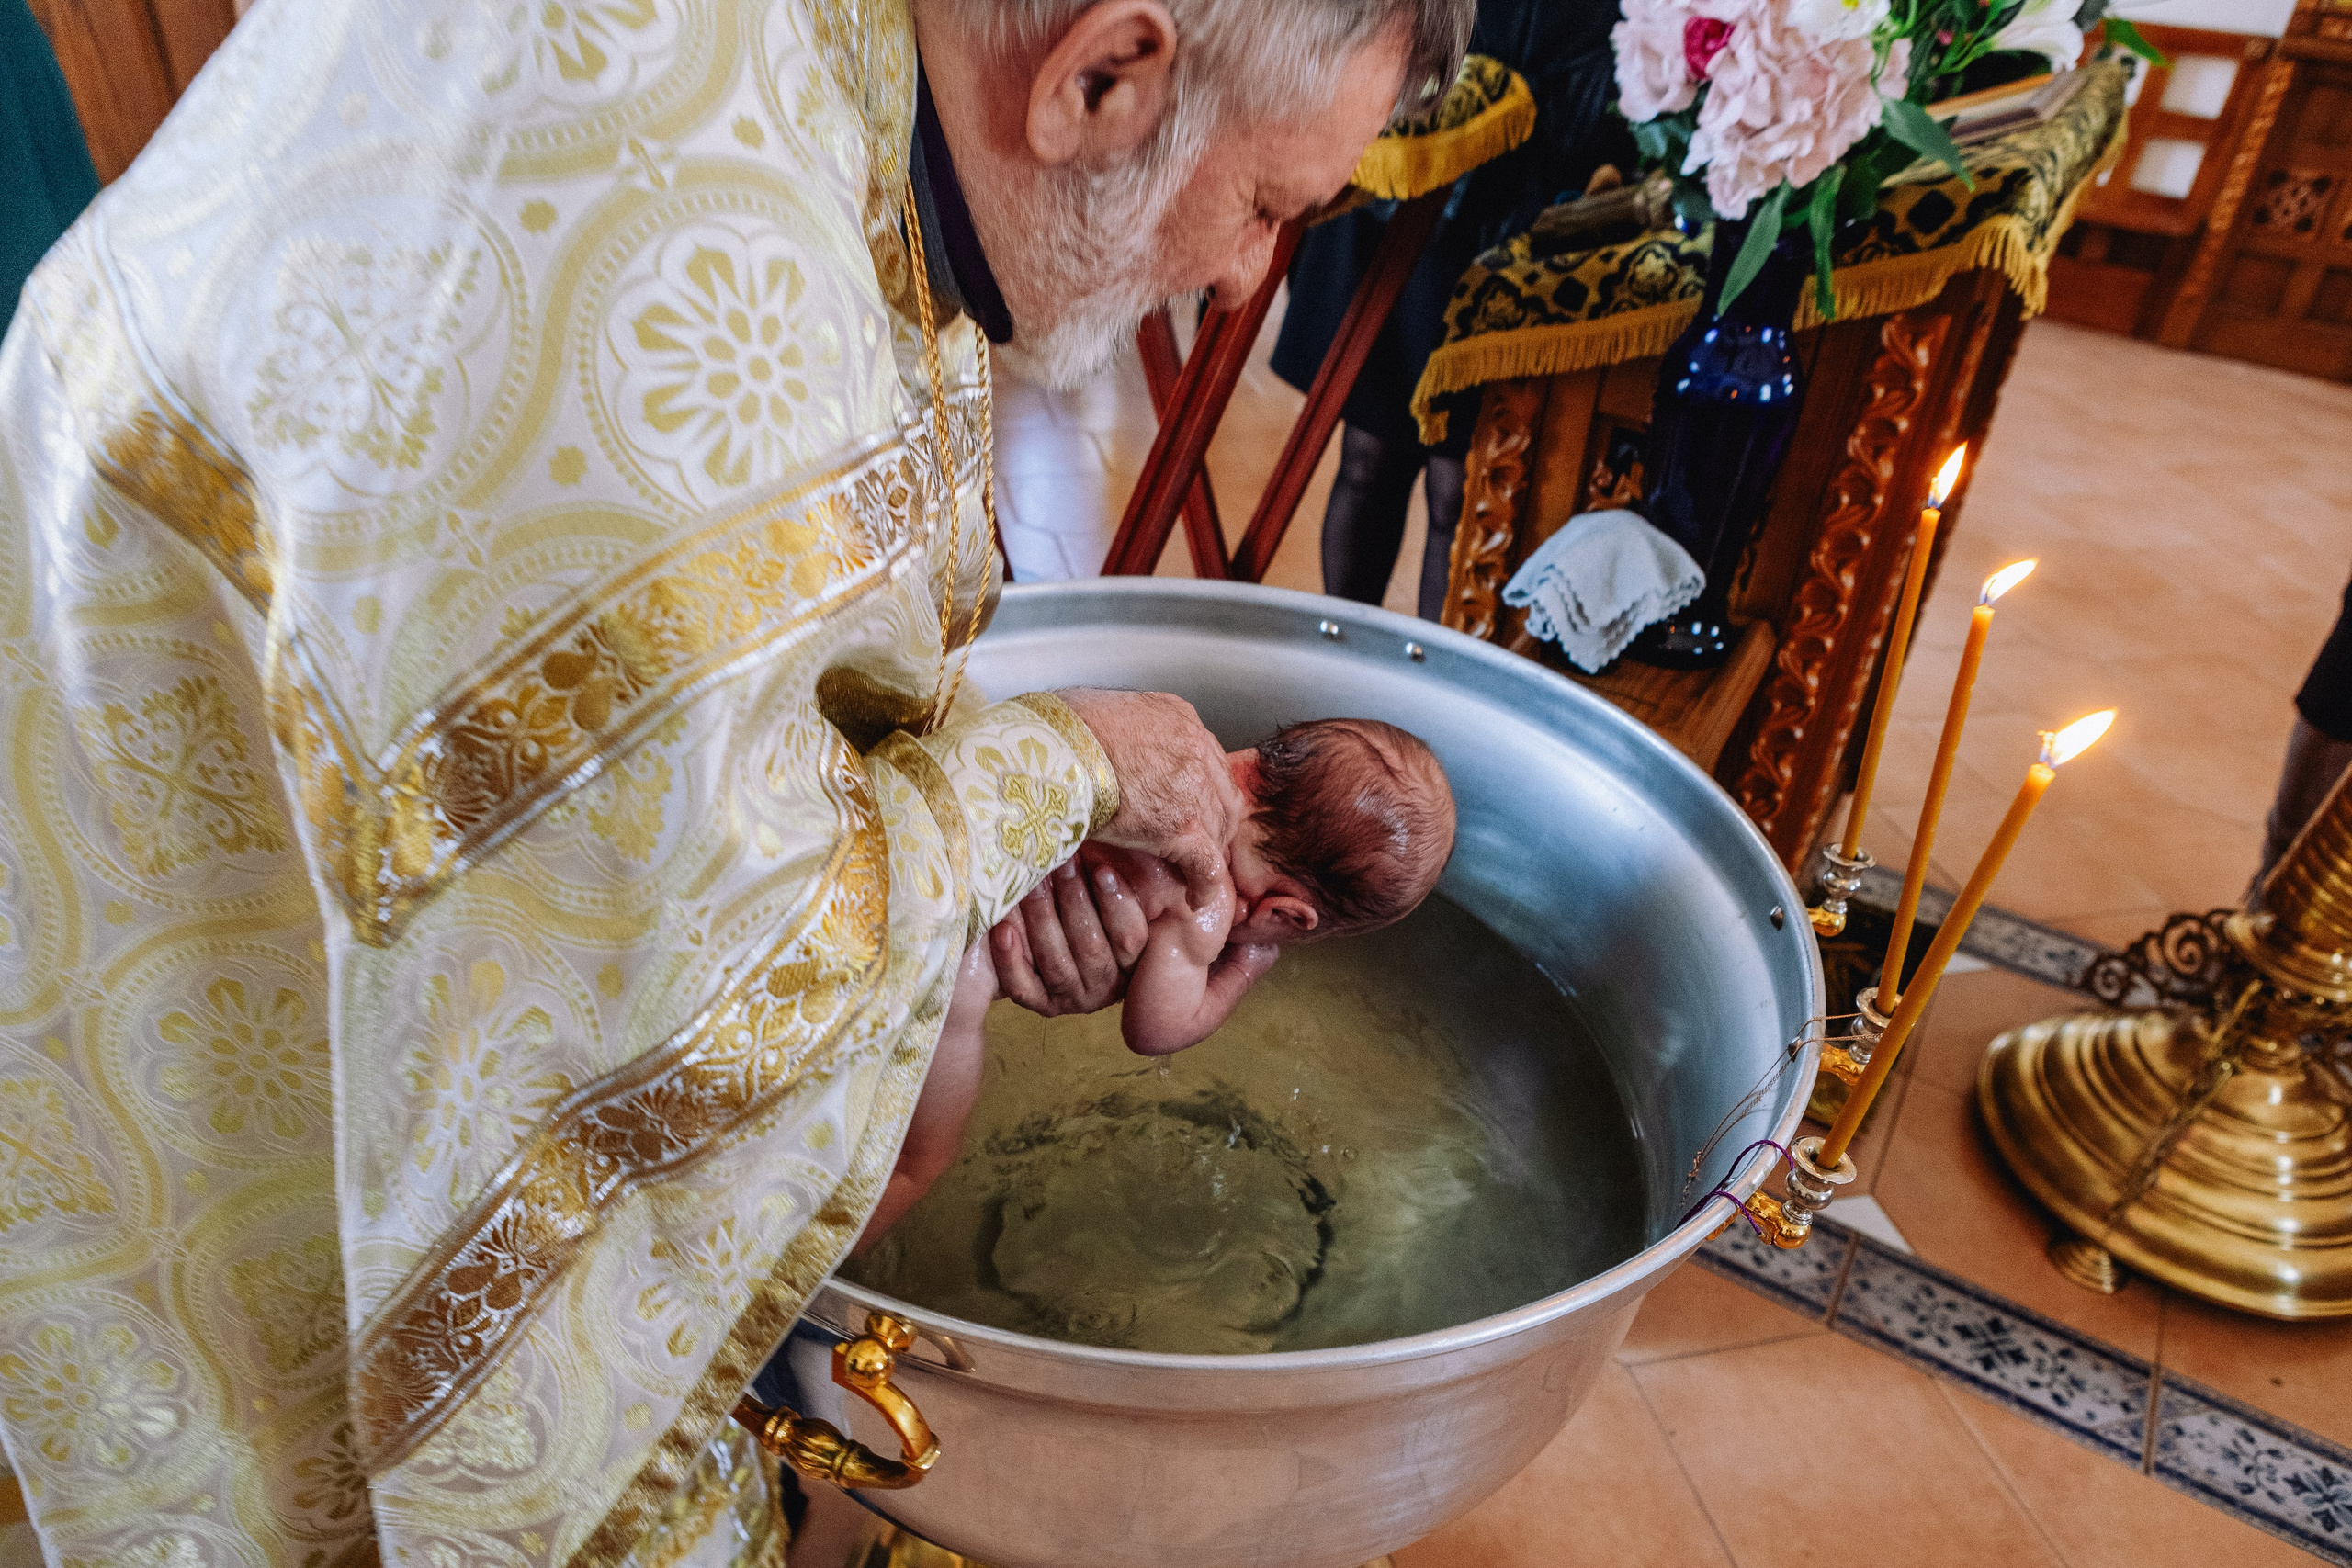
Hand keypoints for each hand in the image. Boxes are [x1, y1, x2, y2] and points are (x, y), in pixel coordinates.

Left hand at [991, 858, 1150, 1015]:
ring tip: (1031, 885)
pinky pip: (1023, 987)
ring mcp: (1071, 998)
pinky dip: (1011, 959)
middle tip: (1059, 864)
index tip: (1101, 870)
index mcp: (1133, 960)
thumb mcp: (1115, 894)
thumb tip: (1118, 846)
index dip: (1116, 904)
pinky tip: (1003, 929)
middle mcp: (1106, 985)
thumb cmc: (1092, 905)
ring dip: (1042, 920)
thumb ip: (1118, 881)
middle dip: (1074, 901)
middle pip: (1091, 948)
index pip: (1130, 937)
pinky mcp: (1040, 1003)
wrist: (1056, 939)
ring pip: (1057, 964)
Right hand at [1053, 687, 1245, 903]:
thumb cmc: (1061, 730)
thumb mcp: (1105, 714)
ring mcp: (1193, 788)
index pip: (1208, 761)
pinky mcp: (1181, 826)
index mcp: (1179, 718)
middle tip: (1200, 843)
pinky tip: (1194, 898)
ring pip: (1218, 829)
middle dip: (1215, 822)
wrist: (1056, 744)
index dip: (1204, 791)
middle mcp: (1196, 749)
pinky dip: (1204, 885)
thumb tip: (1106, 751)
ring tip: (1192, 872)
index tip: (1194, 807)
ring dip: (1207, 852)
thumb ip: (1124, 733)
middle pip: (1222, 795)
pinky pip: (1206, 864)